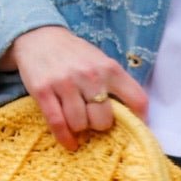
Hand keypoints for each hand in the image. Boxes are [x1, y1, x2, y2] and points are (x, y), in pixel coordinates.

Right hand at [3, 28, 148, 152]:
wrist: (39, 38)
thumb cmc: (75, 54)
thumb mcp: (100, 61)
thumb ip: (114, 82)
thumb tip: (130, 114)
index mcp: (109, 68)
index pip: (137, 99)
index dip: (140, 119)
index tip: (136, 129)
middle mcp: (90, 76)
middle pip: (103, 120)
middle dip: (99, 125)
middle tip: (93, 120)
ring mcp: (65, 84)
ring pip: (80, 124)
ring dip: (80, 129)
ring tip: (78, 122)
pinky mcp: (43, 91)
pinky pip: (58, 123)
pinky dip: (65, 138)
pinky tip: (70, 142)